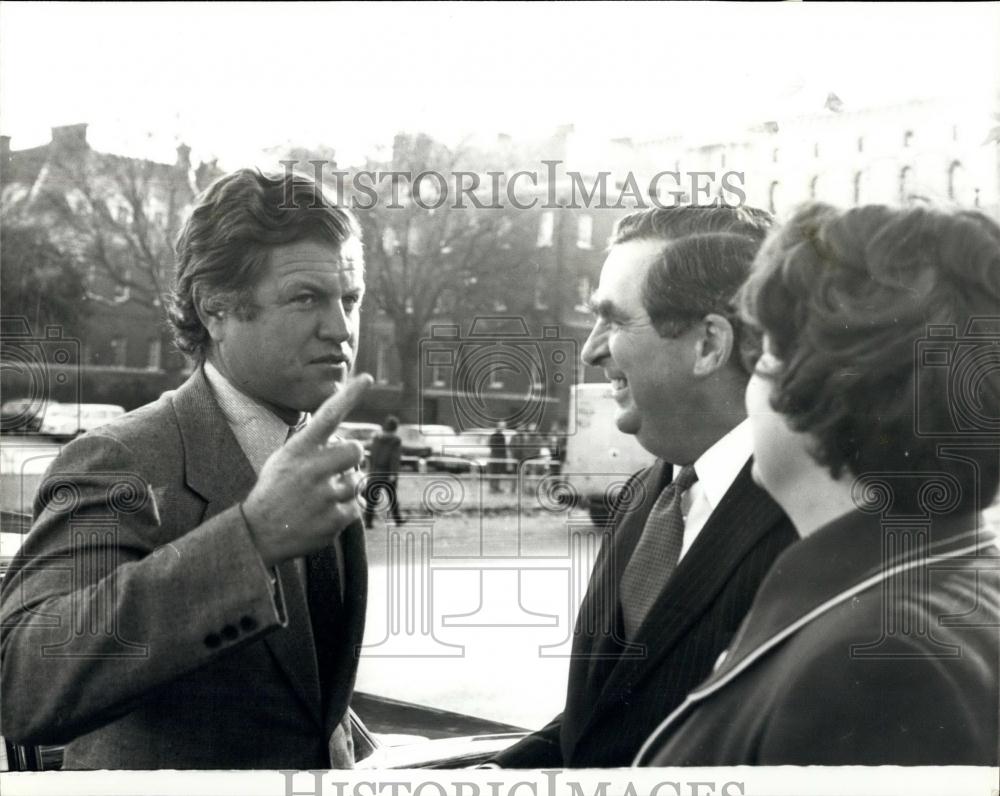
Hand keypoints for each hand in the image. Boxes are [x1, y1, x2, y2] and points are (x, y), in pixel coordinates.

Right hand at [242, 374, 372, 566]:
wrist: (258, 533)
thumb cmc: (276, 490)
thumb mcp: (284, 460)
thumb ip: (313, 448)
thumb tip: (350, 445)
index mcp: (298, 450)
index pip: (327, 415)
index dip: (349, 395)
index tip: (367, 378)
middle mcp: (312, 469)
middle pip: (355, 450)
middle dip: (350, 459)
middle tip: (334, 470)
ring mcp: (324, 495)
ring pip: (356, 481)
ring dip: (343, 488)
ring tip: (319, 498)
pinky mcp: (333, 519)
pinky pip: (355, 507)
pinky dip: (343, 511)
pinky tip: (322, 514)